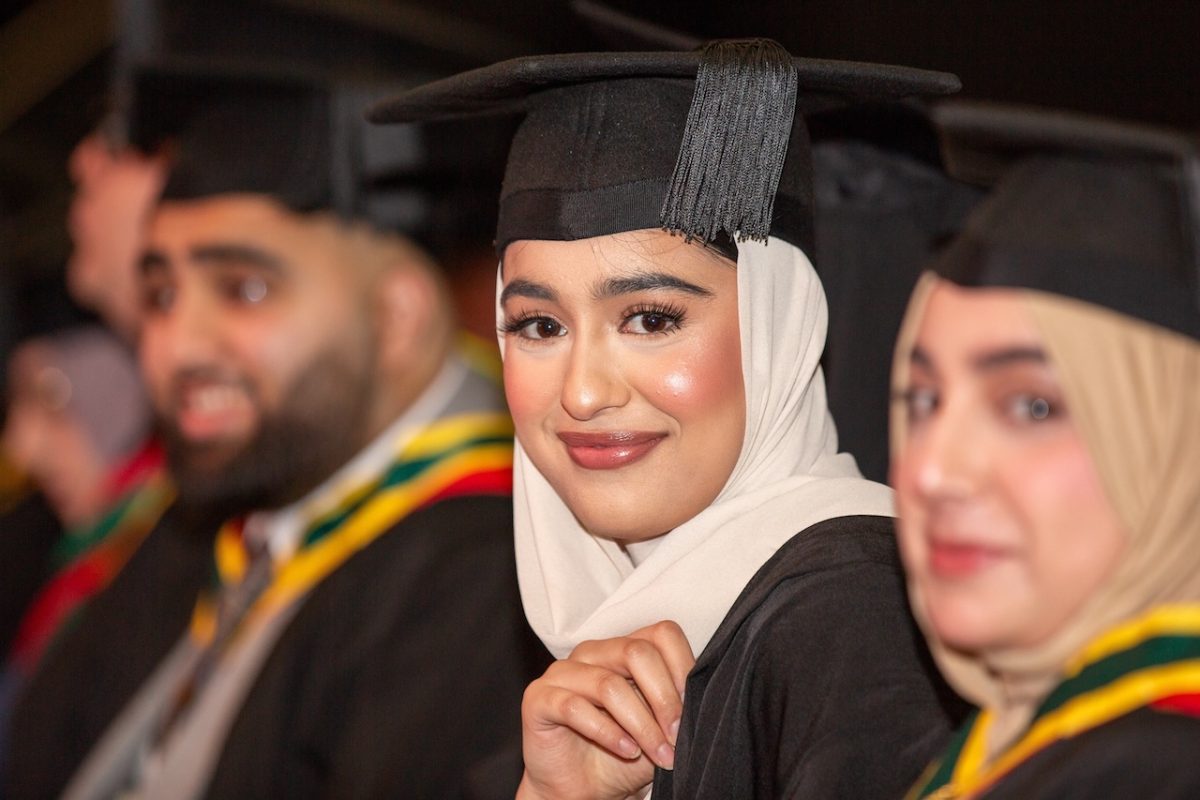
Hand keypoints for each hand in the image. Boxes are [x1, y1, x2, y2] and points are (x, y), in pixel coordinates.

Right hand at [516, 620, 694, 799]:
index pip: (662, 635)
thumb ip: (676, 708)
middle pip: (637, 652)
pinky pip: (574, 707)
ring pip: (609, 685)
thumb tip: (702, 699)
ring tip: (657, 753)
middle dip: (664, 699)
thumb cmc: (622, 755)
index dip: (682, 669)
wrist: (581, 791)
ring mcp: (563, 672)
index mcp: (624, 649)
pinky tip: (625, 751)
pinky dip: (607, 732)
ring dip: (641, 725)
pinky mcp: (539, 697)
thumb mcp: (660, 729)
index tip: (693, 710)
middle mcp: (593, 652)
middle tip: (676, 737)